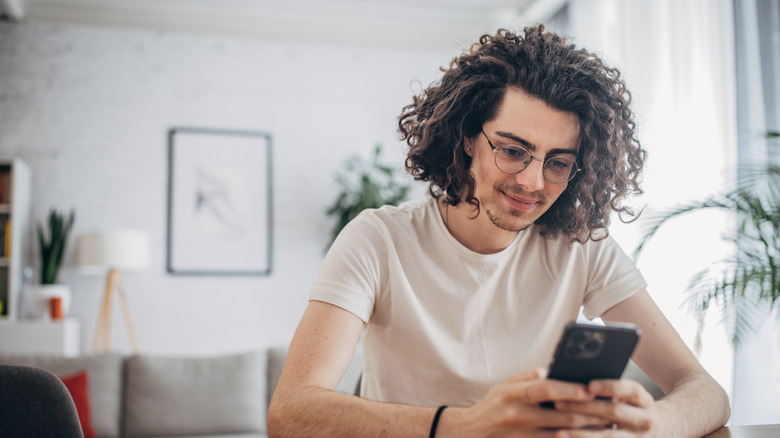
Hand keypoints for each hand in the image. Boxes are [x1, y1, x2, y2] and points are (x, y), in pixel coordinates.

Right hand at [439, 369, 613, 436]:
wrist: (470, 434)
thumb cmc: (491, 406)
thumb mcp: (503, 385)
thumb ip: (527, 377)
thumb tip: (549, 370)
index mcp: (513, 393)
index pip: (545, 389)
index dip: (569, 389)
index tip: (590, 388)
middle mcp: (518, 415)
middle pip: (560, 414)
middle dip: (588, 412)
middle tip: (610, 409)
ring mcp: (522, 435)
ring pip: (562, 433)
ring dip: (586, 430)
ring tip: (606, 425)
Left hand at [552, 379, 660, 436]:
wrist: (658, 431)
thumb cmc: (632, 408)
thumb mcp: (629, 397)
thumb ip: (610, 390)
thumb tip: (577, 383)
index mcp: (644, 400)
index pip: (630, 390)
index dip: (610, 387)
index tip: (589, 386)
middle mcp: (645, 420)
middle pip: (614, 411)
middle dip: (584, 407)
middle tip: (558, 404)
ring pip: (608, 436)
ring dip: (582, 434)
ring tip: (559, 432)